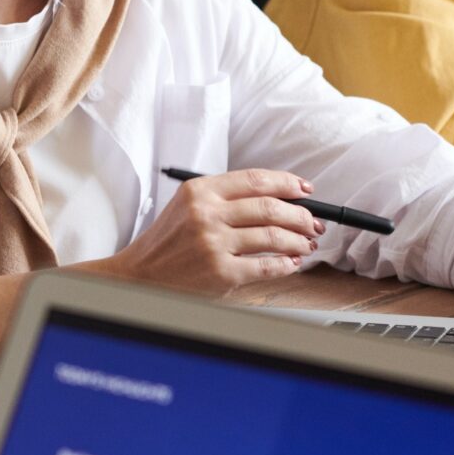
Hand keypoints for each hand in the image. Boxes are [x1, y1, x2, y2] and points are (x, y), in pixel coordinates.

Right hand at [97, 169, 323, 292]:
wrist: (140, 275)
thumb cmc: (168, 241)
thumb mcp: (188, 206)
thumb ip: (226, 198)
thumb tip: (278, 199)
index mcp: (200, 190)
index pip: (256, 179)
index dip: (288, 183)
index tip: (305, 190)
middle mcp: (207, 214)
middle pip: (271, 207)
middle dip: (301, 216)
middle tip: (313, 223)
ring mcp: (214, 244)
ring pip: (273, 237)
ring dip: (298, 241)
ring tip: (307, 244)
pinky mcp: (221, 273)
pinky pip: (266, 266)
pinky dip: (286, 265)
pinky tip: (292, 263)